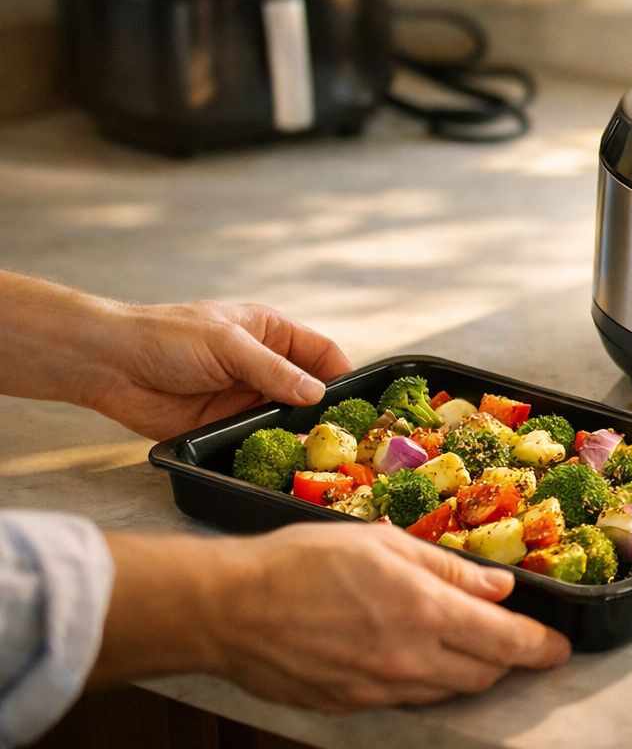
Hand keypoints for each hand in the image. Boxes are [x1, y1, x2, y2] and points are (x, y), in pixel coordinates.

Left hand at [82, 299, 353, 438]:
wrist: (109, 365)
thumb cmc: (167, 337)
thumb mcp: (228, 344)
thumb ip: (273, 370)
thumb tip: (317, 394)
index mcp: (272, 333)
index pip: (322, 353)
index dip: (343, 375)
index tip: (359, 403)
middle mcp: (264, 366)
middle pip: (310, 390)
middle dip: (327, 411)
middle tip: (346, 437)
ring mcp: (246, 398)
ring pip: (287, 419)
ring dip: (300, 434)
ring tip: (321, 454)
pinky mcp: (225, 427)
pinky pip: (258, 441)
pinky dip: (273, 450)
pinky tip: (285, 461)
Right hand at [94, 524, 571, 709]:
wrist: (230, 608)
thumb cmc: (302, 561)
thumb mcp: (383, 543)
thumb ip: (447, 568)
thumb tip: (498, 587)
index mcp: (423, 611)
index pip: (505, 643)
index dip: (541, 648)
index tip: (559, 648)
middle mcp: (408, 659)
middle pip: (484, 674)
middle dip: (507, 658)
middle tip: (511, 638)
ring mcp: (379, 689)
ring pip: (448, 691)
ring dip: (467, 670)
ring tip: (461, 640)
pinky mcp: (351, 704)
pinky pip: (409, 699)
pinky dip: (425, 680)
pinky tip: (413, 653)